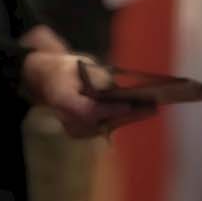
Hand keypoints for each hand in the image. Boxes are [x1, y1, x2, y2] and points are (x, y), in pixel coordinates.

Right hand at [21, 50, 156, 138]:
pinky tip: (140, 112)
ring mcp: (75, 130)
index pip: (88, 110)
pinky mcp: (83, 134)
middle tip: (151, 107)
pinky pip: (106, 128)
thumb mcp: (83, 66)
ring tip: (151, 109)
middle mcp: (67, 119)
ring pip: (107, 127)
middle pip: (102, 122)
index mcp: (62, 98)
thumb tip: (121, 90)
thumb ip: (100, 80)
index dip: (109, 109)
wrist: (51, 81)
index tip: (128, 105)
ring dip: (129, 118)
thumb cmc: (68, 70)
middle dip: (128, 114)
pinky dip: (122, 119)